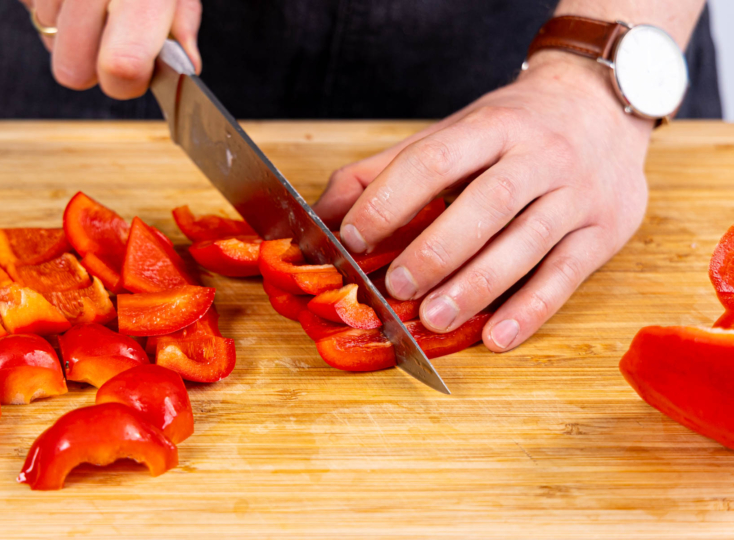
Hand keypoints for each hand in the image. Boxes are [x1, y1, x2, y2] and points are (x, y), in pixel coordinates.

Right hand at [19, 0, 201, 98]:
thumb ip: (182, 24)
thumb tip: (187, 66)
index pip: (121, 67)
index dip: (127, 81)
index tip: (137, 71)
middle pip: (72, 71)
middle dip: (93, 65)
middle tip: (114, 37)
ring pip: (48, 40)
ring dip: (72, 30)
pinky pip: (31, 9)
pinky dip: (53, 5)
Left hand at [313, 51, 651, 351]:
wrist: (601, 104)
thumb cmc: (511, 128)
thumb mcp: (452, 132)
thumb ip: (386, 171)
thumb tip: (323, 216)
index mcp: (492, 126)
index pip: (435, 159)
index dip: (391, 199)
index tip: (353, 236)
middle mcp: (540, 154)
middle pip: (487, 203)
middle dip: (437, 249)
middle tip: (396, 287)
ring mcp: (577, 193)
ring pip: (526, 243)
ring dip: (476, 286)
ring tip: (434, 318)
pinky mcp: (604, 231)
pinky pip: (566, 275)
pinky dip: (530, 310)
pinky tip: (496, 337)